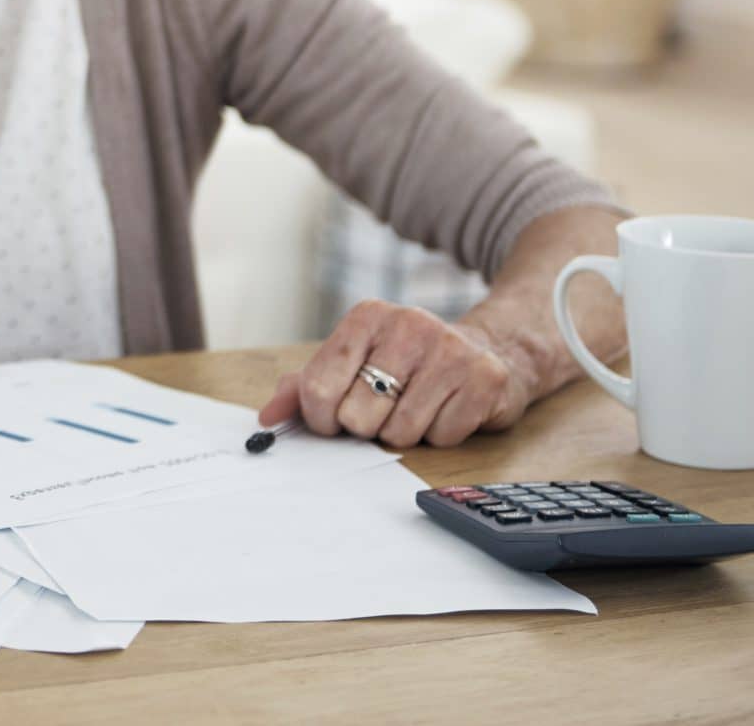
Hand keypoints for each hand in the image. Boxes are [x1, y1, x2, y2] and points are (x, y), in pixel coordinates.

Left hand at [257, 299, 532, 448]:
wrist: (485, 350)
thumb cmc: (405, 363)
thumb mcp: (352, 362)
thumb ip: (304, 386)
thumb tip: (268, 417)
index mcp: (366, 317)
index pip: (319, 388)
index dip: (321, 417)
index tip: (332, 418)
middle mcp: (409, 324)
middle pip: (358, 416)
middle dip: (366, 426)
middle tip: (383, 409)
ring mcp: (450, 349)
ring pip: (401, 432)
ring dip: (404, 432)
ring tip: (417, 406)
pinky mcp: (485, 378)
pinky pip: (443, 437)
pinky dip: (441, 435)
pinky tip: (447, 408)